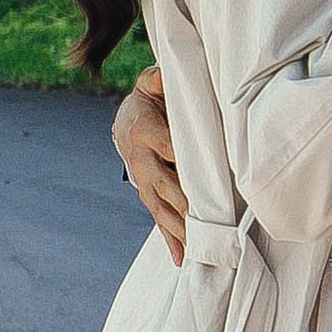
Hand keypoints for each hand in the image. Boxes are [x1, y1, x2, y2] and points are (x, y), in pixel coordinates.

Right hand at [113, 60, 186, 262]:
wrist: (128, 120)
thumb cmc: (150, 99)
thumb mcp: (151, 83)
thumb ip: (157, 79)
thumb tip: (164, 74)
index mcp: (144, 130)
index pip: (166, 145)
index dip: (181, 156)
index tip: (203, 169)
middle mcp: (141, 161)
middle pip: (163, 183)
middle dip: (181, 202)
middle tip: (200, 219)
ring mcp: (144, 182)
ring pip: (160, 207)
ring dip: (177, 227)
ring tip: (194, 247)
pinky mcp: (149, 196)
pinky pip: (159, 219)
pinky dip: (169, 239)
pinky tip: (181, 257)